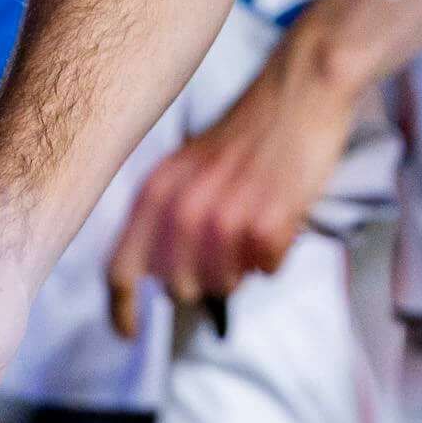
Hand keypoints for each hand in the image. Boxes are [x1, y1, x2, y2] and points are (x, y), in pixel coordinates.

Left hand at [107, 36, 358, 336]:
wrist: (300, 88)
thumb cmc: (249, 131)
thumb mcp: (191, 165)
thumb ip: (170, 214)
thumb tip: (165, 279)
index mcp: (157, 190)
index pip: (121, 268)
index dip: (121, 310)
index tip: (128, 334)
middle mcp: (185, 205)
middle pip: (178, 286)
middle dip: (203, 282)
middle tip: (229, 250)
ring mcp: (228, 213)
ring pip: (225, 282)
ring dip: (242, 269)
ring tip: (257, 229)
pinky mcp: (271, 218)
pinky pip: (267, 268)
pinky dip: (275, 255)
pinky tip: (282, 222)